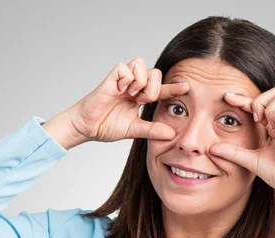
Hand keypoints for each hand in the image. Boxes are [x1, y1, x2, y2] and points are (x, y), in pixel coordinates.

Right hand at [67, 57, 190, 144]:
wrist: (87, 127)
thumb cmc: (106, 126)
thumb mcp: (134, 130)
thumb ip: (152, 130)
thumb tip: (171, 135)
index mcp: (140, 97)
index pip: (161, 90)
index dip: (174, 88)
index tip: (188, 87)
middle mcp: (133, 86)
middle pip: (156, 72)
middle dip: (154, 88)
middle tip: (142, 101)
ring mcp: (123, 80)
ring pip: (142, 65)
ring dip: (140, 82)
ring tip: (130, 96)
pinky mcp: (111, 78)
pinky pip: (126, 67)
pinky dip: (127, 79)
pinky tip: (120, 90)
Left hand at [208, 87, 274, 198]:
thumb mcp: (250, 161)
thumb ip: (233, 153)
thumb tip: (211, 149)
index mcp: (273, 127)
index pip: (257, 105)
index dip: (242, 99)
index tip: (226, 97)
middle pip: (272, 92)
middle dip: (259, 101)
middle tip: (256, 120)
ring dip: (268, 107)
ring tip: (266, 125)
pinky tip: (274, 128)